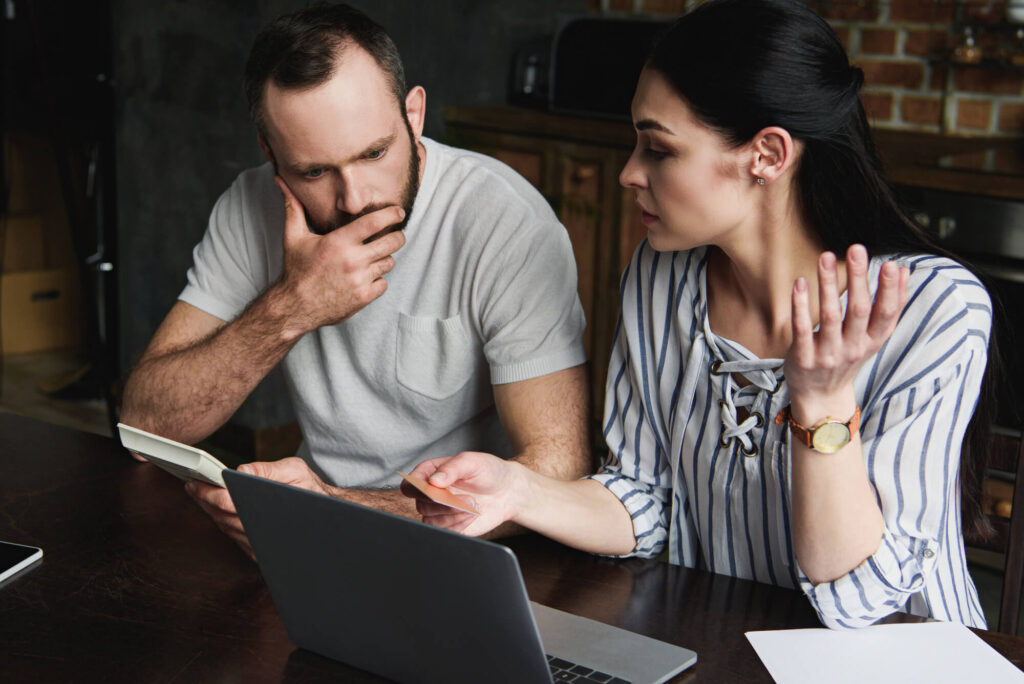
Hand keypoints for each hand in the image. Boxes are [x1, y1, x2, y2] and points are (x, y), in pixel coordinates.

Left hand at [185, 457, 336, 559]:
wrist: (329, 517)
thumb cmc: (312, 492)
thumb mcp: (295, 470)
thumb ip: (267, 470)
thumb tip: (241, 470)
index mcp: (268, 511)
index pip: (228, 504)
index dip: (208, 494)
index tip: (195, 483)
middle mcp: (261, 532)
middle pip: (221, 517)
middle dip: (203, 500)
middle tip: (191, 485)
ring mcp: (258, 545)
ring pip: (224, 528)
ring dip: (209, 512)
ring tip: (198, 494)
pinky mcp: (258, 550)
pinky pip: (232, 536)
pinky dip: (220, 521)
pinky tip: (213, 509)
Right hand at [273, 177, 405, 333]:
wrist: (296, 306)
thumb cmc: (297, 270)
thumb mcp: (294, 237)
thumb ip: (294, 207)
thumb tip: (281, 181)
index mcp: (339, 242)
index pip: (375, 222)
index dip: (391, 214)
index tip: (399, 212)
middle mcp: (353, 260)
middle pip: (392, 242)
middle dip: (397, 236)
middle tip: (395, 235)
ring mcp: (360, 280)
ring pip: (389, 262)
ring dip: (384, 259)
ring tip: (371, 258)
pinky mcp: (364, 297)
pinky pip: (384, 283)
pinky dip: (378, 280)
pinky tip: (364, 278)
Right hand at [403, 452, 520, 536]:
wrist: (507, 492)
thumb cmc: (489, 472)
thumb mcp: (472, 462)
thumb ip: (452, 468)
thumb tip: (433, 481)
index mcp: (430, 473)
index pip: (410, 484)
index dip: (417, 489)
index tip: (436, 488)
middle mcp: (431, 493)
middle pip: (421, 504)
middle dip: (444, 504)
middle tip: (466, 499)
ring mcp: (438, 511)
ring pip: (431, 521)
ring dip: (454, 515)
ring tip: (474, 504)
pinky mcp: (449, 526)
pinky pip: (445, 532)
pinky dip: (460, 524)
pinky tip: (473, 514)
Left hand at [784, 244, 908, 421]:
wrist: (821, 396)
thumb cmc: (847, 356)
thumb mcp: (873, 336)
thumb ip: (890, 305)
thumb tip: (903, 270)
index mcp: (873, 341)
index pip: (887, 314)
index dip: (890, 290)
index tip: (889, 263)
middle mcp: (853, 348)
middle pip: (859, 311)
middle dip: (859, 279)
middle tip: (856, 249)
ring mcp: (828, 355)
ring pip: (830, 316)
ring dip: (829, 285)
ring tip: (826, 257)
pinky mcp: (803, 358)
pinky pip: (802, 329)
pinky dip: (801, 305)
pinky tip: (800, 282)